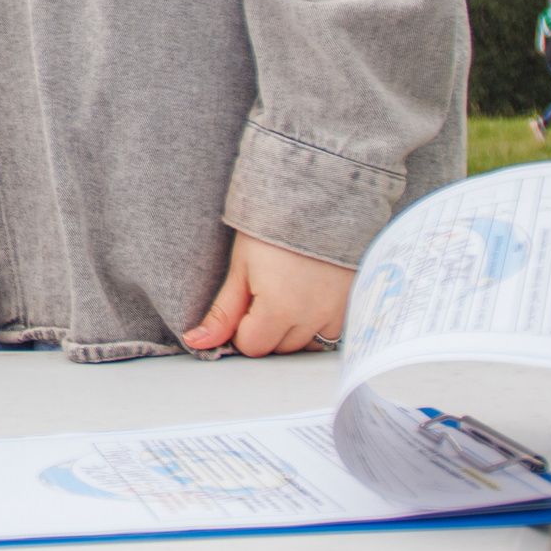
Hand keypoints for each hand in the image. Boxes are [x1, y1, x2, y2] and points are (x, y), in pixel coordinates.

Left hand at [182, 231, 354, 356]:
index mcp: (279, 309)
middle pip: (280, 348)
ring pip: (307, 345)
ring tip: (287, 296)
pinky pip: (332, 334)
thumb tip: (197, 342)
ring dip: (293, 331)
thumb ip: (222, 313)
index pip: (252, 346)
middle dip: (266, 330)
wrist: (318, 201)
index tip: (244, 304)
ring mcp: (336, 313)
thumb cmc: (273, 230)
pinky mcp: (353, 306)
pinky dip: (317, 326)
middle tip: (264, 295)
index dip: (241, 329)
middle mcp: (311, 317)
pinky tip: (308, 300)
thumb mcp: (240, 269)